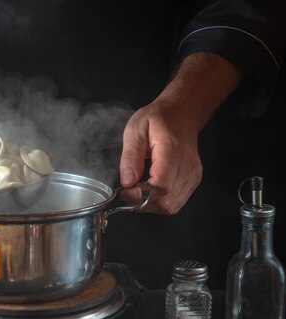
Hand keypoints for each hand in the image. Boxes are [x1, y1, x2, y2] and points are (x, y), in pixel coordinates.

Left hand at [119, 52, 241, 214]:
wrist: (182, 112)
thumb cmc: (158, 118)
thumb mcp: (135, 130)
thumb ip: (130, 156)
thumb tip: (127, 182)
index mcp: (172, 150)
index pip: (161, 186)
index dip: (141, 196)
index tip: (125, 191)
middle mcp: (187, 165)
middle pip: (166, 201)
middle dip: (143, 204)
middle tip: (128, 192)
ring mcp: (193, 174)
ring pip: (172, 206)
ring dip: (151, 205)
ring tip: (138, 191)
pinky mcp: (193, 179)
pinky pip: (176, 201)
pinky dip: (160, 202)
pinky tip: (150, 191)